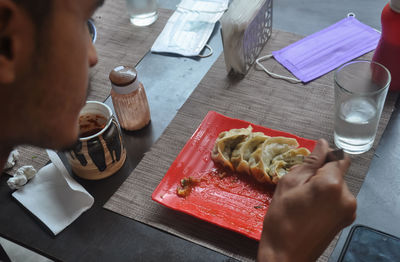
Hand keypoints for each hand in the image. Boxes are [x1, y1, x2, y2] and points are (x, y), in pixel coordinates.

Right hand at [257, 139, 355, 261]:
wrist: (286, 255)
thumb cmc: (281, 219)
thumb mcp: (289, 184)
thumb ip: (310, 162)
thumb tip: (322, 144)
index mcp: (332, 184)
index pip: (336, 156)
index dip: (321, 157)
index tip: (307, 164)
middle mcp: (347, 196)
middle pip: (337, 171)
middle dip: (319, 173)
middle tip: (298, 186)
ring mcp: (348, 209)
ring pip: (336, 184)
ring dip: (322, 185)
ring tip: (302, 199)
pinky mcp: (346, 218)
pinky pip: (337, 198)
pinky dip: (325, 197)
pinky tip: (309, 207)